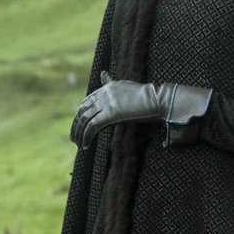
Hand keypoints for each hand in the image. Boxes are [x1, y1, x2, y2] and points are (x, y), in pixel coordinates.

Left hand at [70, 72, 211, 148]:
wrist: (158, 99)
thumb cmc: (149, 98)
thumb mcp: (131, 92)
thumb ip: (120, 92)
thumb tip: (114, 88)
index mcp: (108, 87)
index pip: (87, 101)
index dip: (81, 114)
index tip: (79, 126)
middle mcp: (104, 93)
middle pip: (82, 110)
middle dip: (76, 125)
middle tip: (74, 138)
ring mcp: (106, 102)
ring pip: (84, 120)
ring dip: (79, 134)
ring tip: (79, 145)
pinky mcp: (110, 113)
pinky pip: (92, 127)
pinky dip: (86, 137)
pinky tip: (86, 145)